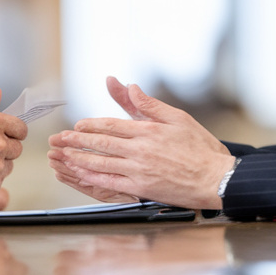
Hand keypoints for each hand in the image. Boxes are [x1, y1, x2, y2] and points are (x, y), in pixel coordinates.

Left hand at [47, 77, 234, 209]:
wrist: (216, 178)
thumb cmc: (201, 148)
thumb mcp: (177, 118)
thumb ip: (149, 105)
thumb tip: (130, 86)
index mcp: (148, 131)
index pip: (111, 125)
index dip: (91, 125)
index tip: (77, 125)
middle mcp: (140, 150)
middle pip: (101, 143)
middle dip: (76, 141)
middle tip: (59, 140)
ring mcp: (139, 170)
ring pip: (101, 163)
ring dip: (79, 159)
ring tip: (63, 157)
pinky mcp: (142, 187)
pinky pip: (111, 182)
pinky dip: (93, 178)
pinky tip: (81, 176)